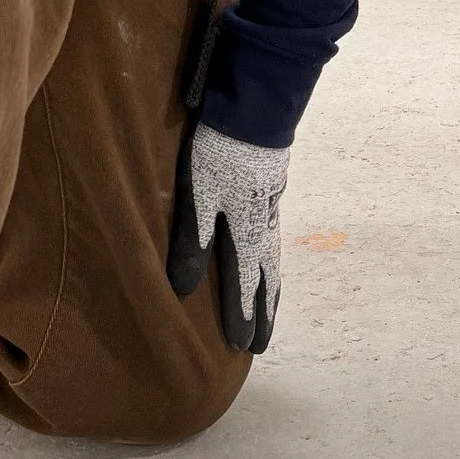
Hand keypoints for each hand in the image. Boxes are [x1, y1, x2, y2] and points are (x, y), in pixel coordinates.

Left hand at [168, 122, 291, 353]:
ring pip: (273, 258)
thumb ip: (192, 241)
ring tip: (270, 311)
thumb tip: (186, 290)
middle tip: (261, 342)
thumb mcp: (197, 195)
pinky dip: (272, 260)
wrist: (254, 111)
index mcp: (245, 233)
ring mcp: (270, 209)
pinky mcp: (271, 191)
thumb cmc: (219, 152)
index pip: (243, 285)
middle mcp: (263, 227)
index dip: (241, 316)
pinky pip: (273, 239)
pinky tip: (268, 259)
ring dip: (271, 290)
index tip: (243, 347)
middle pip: (265, 278)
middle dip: (262, 312)